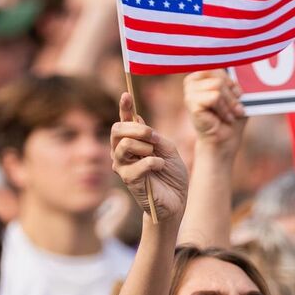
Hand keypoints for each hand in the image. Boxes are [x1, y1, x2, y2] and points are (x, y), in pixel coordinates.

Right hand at [110, 93, 187, 221]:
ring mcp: (123, 167)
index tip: (127, 94)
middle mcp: (123, 153)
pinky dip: (154, 162)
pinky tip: (159, 168)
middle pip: (117, 130)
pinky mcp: (129, 180)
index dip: (124, 107)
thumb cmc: (172, 176)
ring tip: (156, 156)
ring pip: (123, 145)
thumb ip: (153, 136)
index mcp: (133, 142)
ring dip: (145, 147)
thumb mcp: (168, 149)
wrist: (176, 201)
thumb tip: (138, 120)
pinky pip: (139, 163)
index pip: (124, 121)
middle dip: (137, 128)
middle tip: (152, 135)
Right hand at [183, 69, 245, 151]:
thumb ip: (234, 78)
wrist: (225, 139)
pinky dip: (224, 109)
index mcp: (202, 74)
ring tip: (229, 115)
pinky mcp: (191, 102)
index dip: (232, 84)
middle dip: (232, 95)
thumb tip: (240, 63)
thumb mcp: (237, 93)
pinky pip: (215, 97)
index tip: (237, 96)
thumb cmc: (231, 116)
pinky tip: (223, 118)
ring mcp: (189, 91)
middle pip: (220, 76)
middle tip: (236, 109)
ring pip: (218, 85)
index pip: (221, 68)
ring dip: (229, 103)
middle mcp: (192, 80)